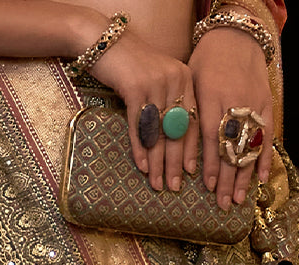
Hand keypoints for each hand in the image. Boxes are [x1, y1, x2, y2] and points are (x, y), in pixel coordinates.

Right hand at [89, 34, 196, 192]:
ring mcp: (155, 82)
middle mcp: (175, 79)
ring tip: (156, 184)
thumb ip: (169, 105)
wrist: (105, 42)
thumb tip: (174, 144)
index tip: (190, 172)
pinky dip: (140, 149)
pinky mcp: (135, 87)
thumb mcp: (157, 82)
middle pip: (177, 130)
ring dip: (157, 162)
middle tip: (174, 187)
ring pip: (159, 132)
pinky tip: (142, 166)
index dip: (191, 148)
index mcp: (185, 78)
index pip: (193, 120)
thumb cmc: (131, 67)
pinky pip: (139, 126)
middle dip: (175, 163)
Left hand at [188, 28, 272, 207]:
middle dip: (227, 179)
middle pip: (231, 147)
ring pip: (250, 145)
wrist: (236, 37)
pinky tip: (261, 178)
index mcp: (211, 97)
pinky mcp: (266, 104)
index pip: (211, 136)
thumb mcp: (190, 83)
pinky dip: (265, 157)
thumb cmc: (206, 62)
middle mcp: (234, 102)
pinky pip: (267, 134)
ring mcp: (253, 104)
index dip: (211, 163)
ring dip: (244, 175)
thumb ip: (187, 114)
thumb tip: (174, 148)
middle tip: (223, 204)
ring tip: (239, 199)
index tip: (209, 185)